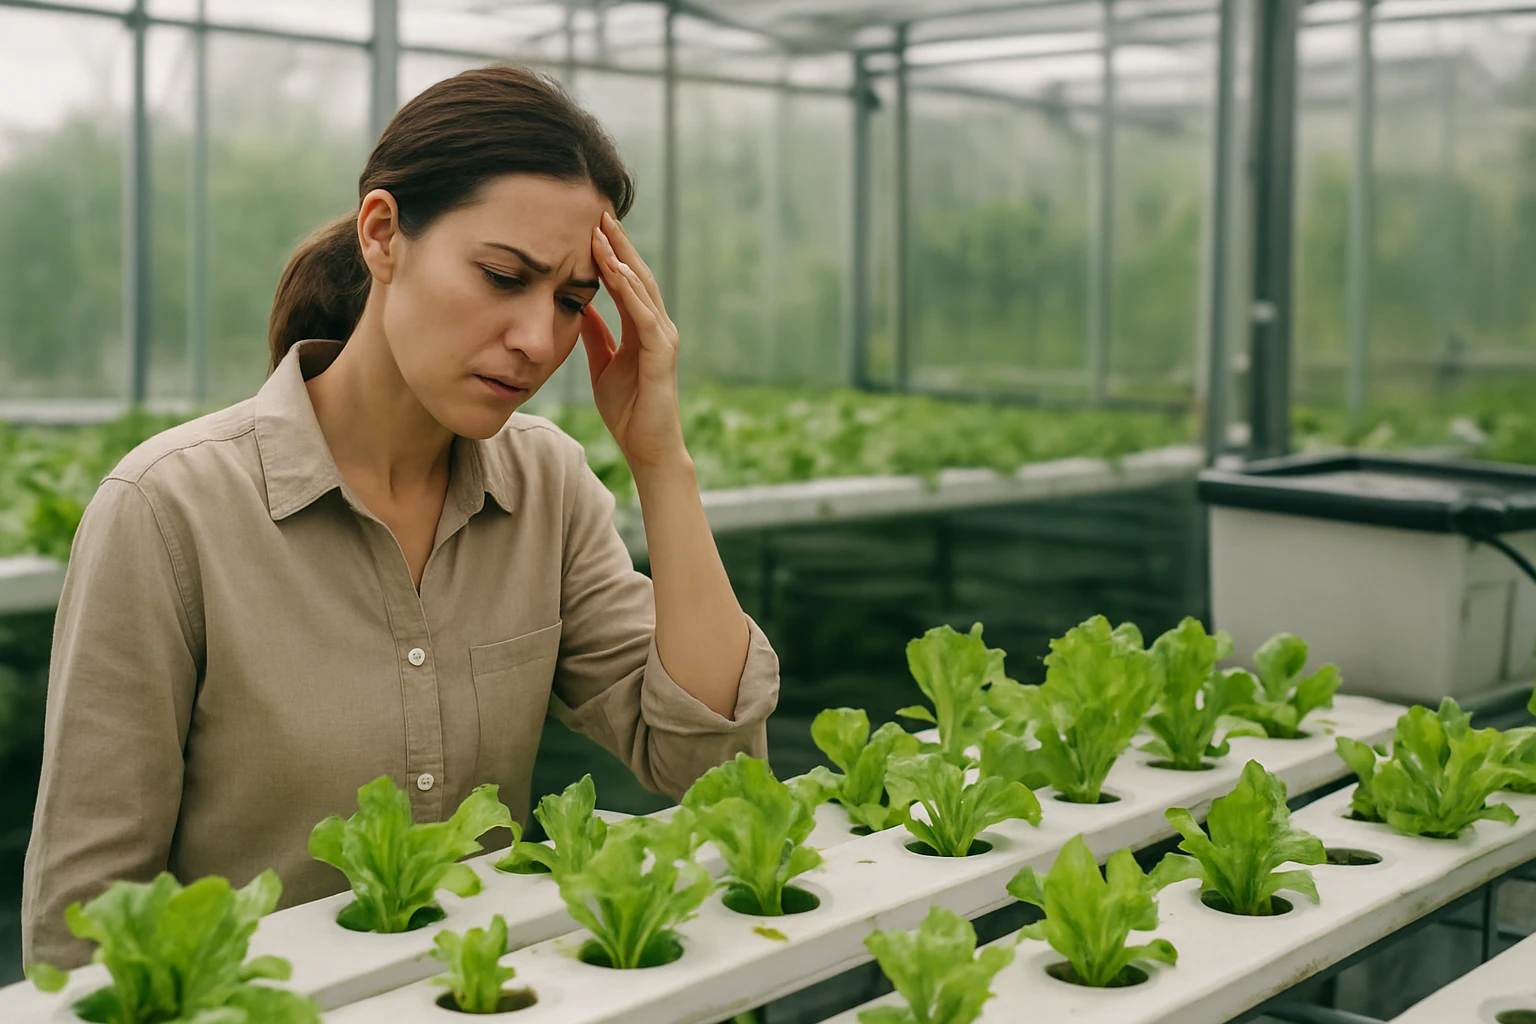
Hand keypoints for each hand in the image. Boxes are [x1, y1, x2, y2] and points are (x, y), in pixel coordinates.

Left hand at [580, 212, 687, 471]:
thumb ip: (595, 334)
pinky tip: (616, 271)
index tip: (589, 225)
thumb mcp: (601, 363)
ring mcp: (663, 339)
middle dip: (619, 244)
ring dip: (623, 260)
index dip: (610, 253)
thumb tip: (580, 306)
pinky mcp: (662, 355)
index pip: (626, 281)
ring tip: (604, 232)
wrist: (646, 448)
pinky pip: (645, 316)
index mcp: (642, 328)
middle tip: (599, 212)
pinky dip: (630, 292)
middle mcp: (658, 327)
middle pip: (638, 276)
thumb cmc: (628, 411)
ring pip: (643, 290)